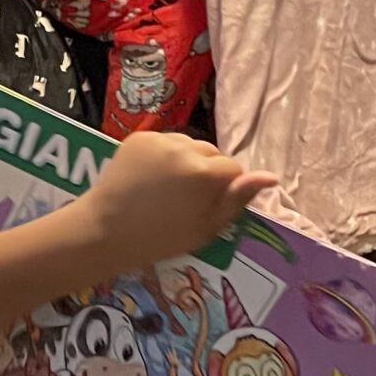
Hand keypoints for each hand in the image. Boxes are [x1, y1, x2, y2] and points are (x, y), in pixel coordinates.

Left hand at [77, 133, 276, 274]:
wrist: (105, 230)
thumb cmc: (160, 238)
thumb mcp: (206, 228)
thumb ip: (237, 199)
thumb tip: (271, 177)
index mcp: (206, 172)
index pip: (234, 169)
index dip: (226, 189)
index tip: (208, 207)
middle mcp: (186, 147)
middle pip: (212, 154)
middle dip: (207, 172)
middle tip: (186, 200)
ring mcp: (160, 139)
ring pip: (188, 146)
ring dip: (186, 161)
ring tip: (167, 189)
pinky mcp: (138, 137)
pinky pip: (164, 143)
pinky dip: (163, 157)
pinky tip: (150, 179)